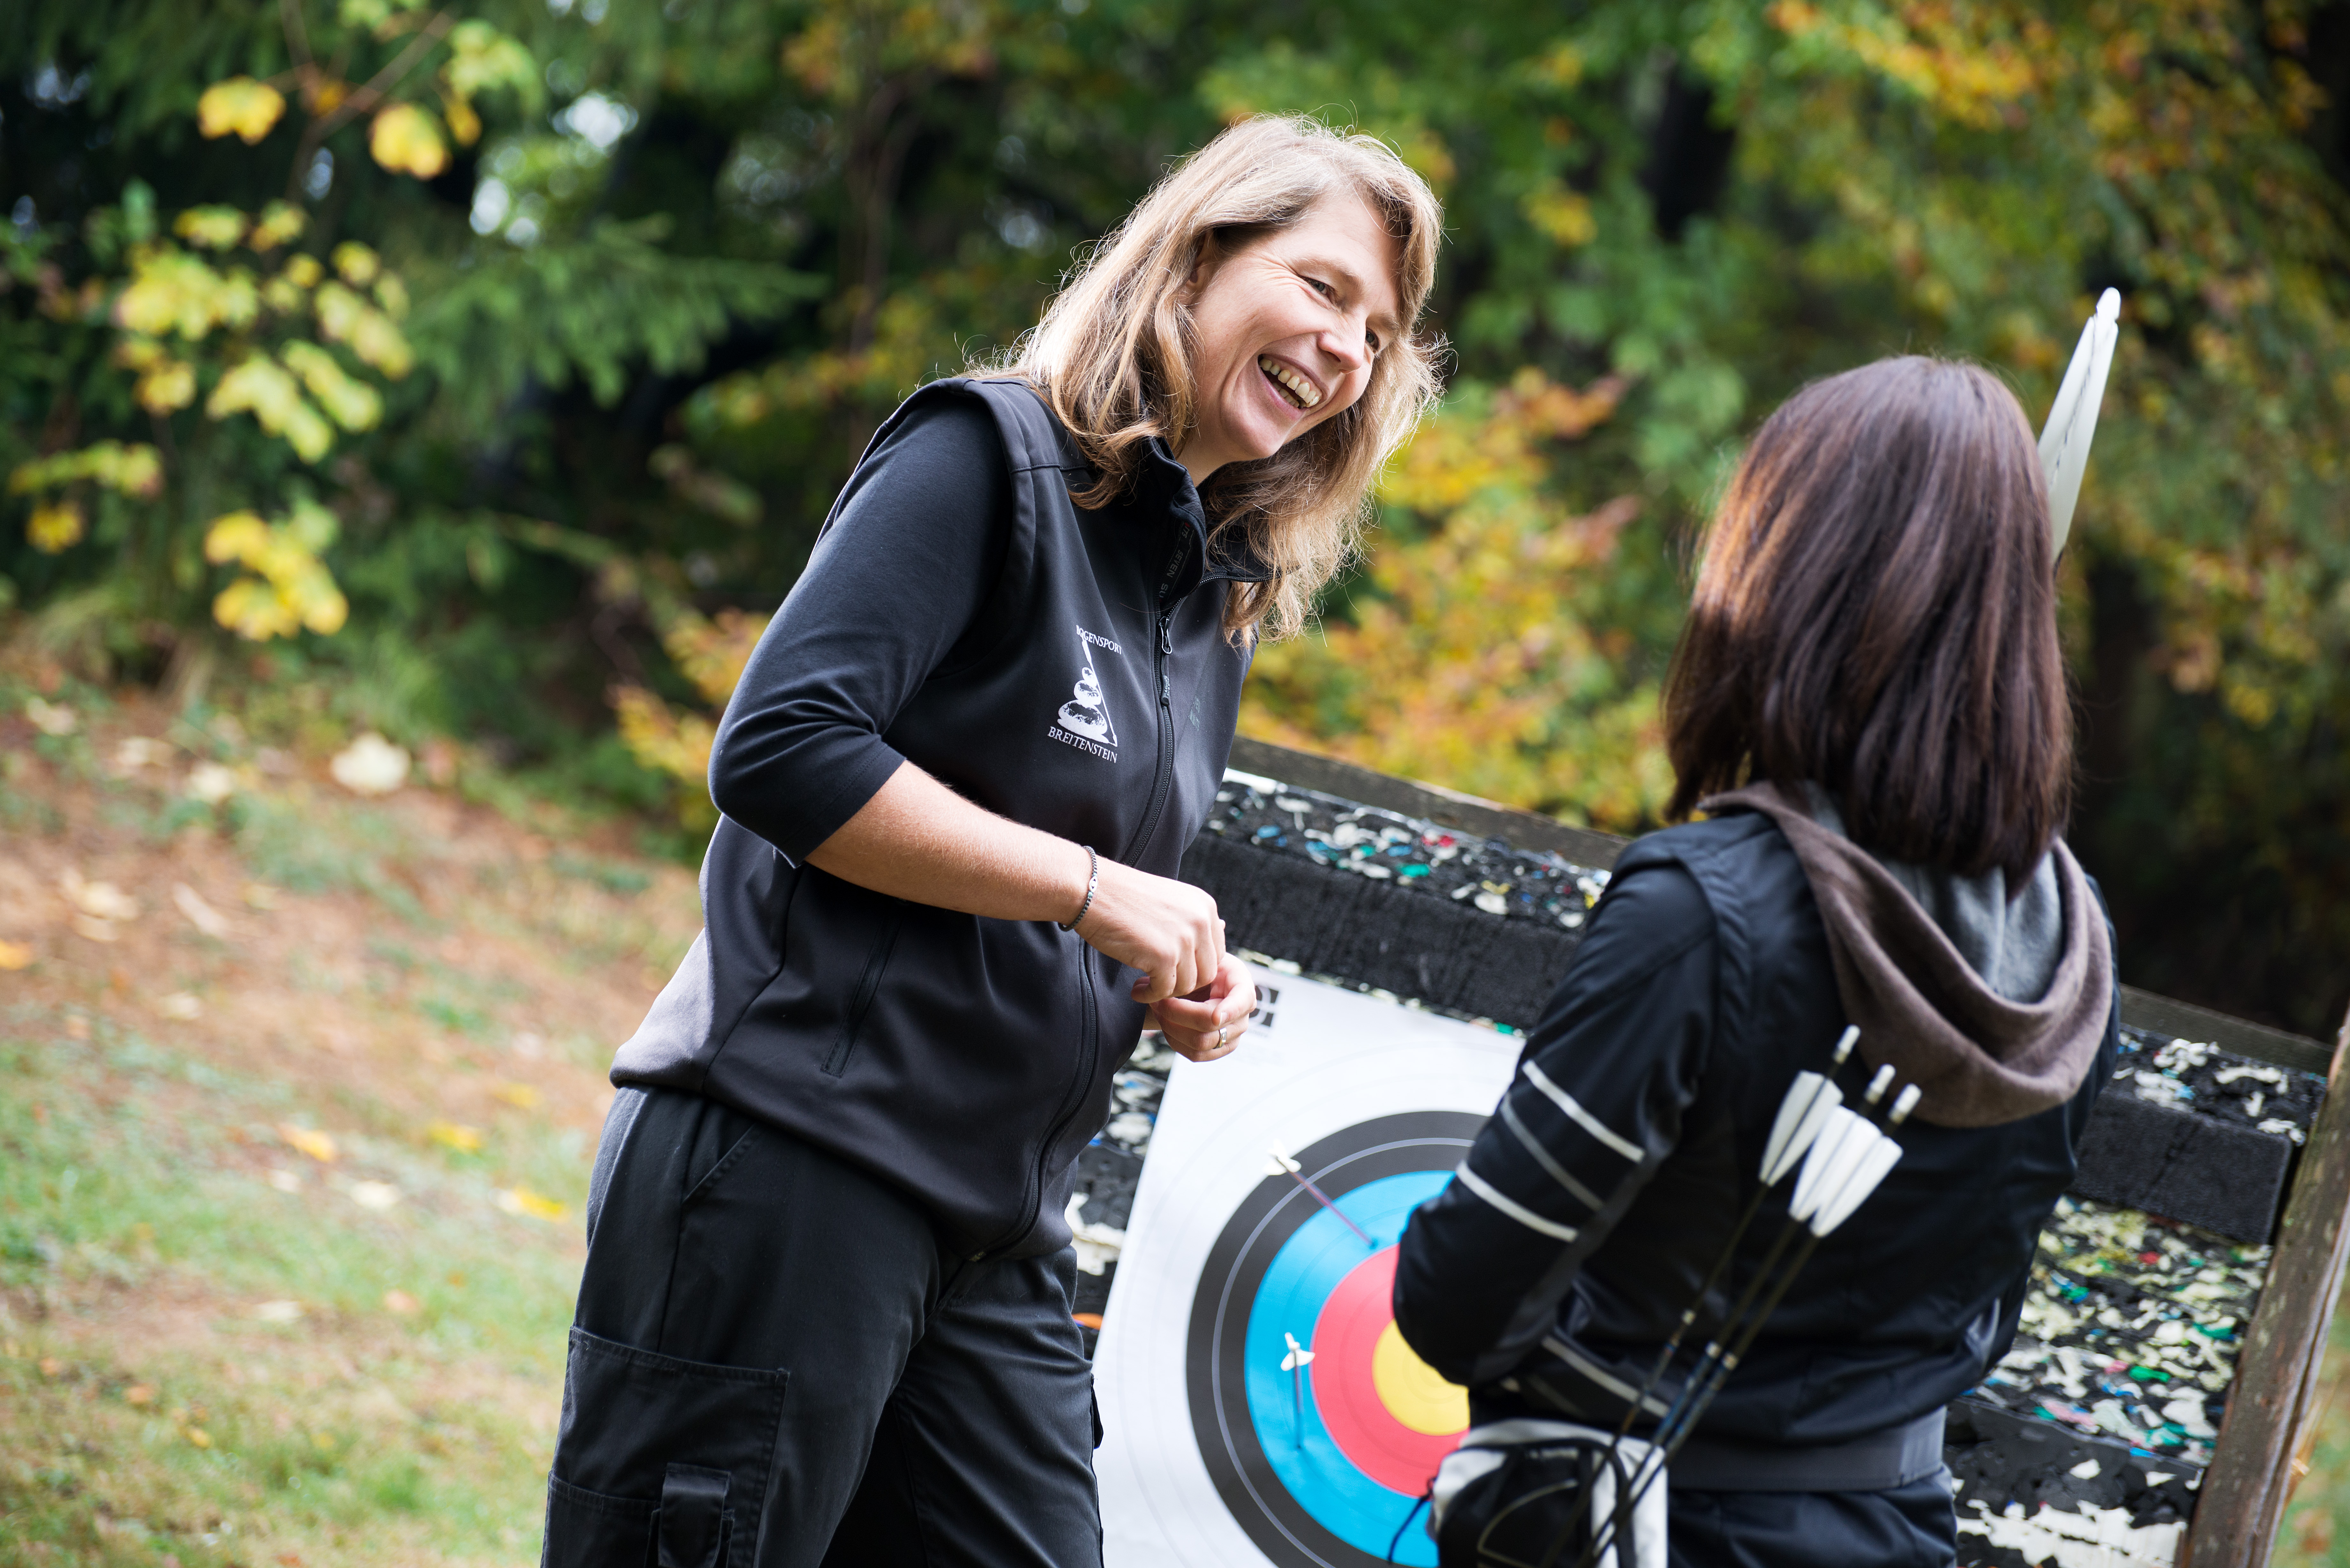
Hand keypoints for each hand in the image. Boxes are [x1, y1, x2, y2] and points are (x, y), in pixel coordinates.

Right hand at [1074, 857, 1225, 1003]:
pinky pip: (1165, 991)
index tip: (1173, 970)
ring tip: (1146, 985)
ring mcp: (1184, 939)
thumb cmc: (1125, 896)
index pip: (1216, 952)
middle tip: (1160, 983)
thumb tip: (1224, 928)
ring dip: (1167, 992)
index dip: (1195, 967)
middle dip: (1183, 982)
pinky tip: (1137, 990)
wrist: (1092, 890)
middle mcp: (1201, 921)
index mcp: (1205, 906)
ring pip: (1188, 985)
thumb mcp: (1171, 899)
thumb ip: (1195, 919)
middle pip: (1207, 972)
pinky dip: (1151, 996)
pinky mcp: (1164, 956)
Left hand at [1148, 953, 1255, 1062]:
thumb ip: (1195, 964)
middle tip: (1156, 1000)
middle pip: (1210, 1025)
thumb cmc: (1202, 966)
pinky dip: (1174, 1040)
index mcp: (1243, 989)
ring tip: (1158, 1010)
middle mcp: (1242, 1017)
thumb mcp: (1203, 958)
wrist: (1203, 982)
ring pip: (1200, 1043)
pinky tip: (1166, 1024)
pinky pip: (1195, 1055)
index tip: (1214, 1016)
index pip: (1243, 1002)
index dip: (1230, 1011)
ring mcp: (1232, 1037)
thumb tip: (1156, 978)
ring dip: (1172, 1027)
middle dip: (1177, 1013)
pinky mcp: (1218, 1050)